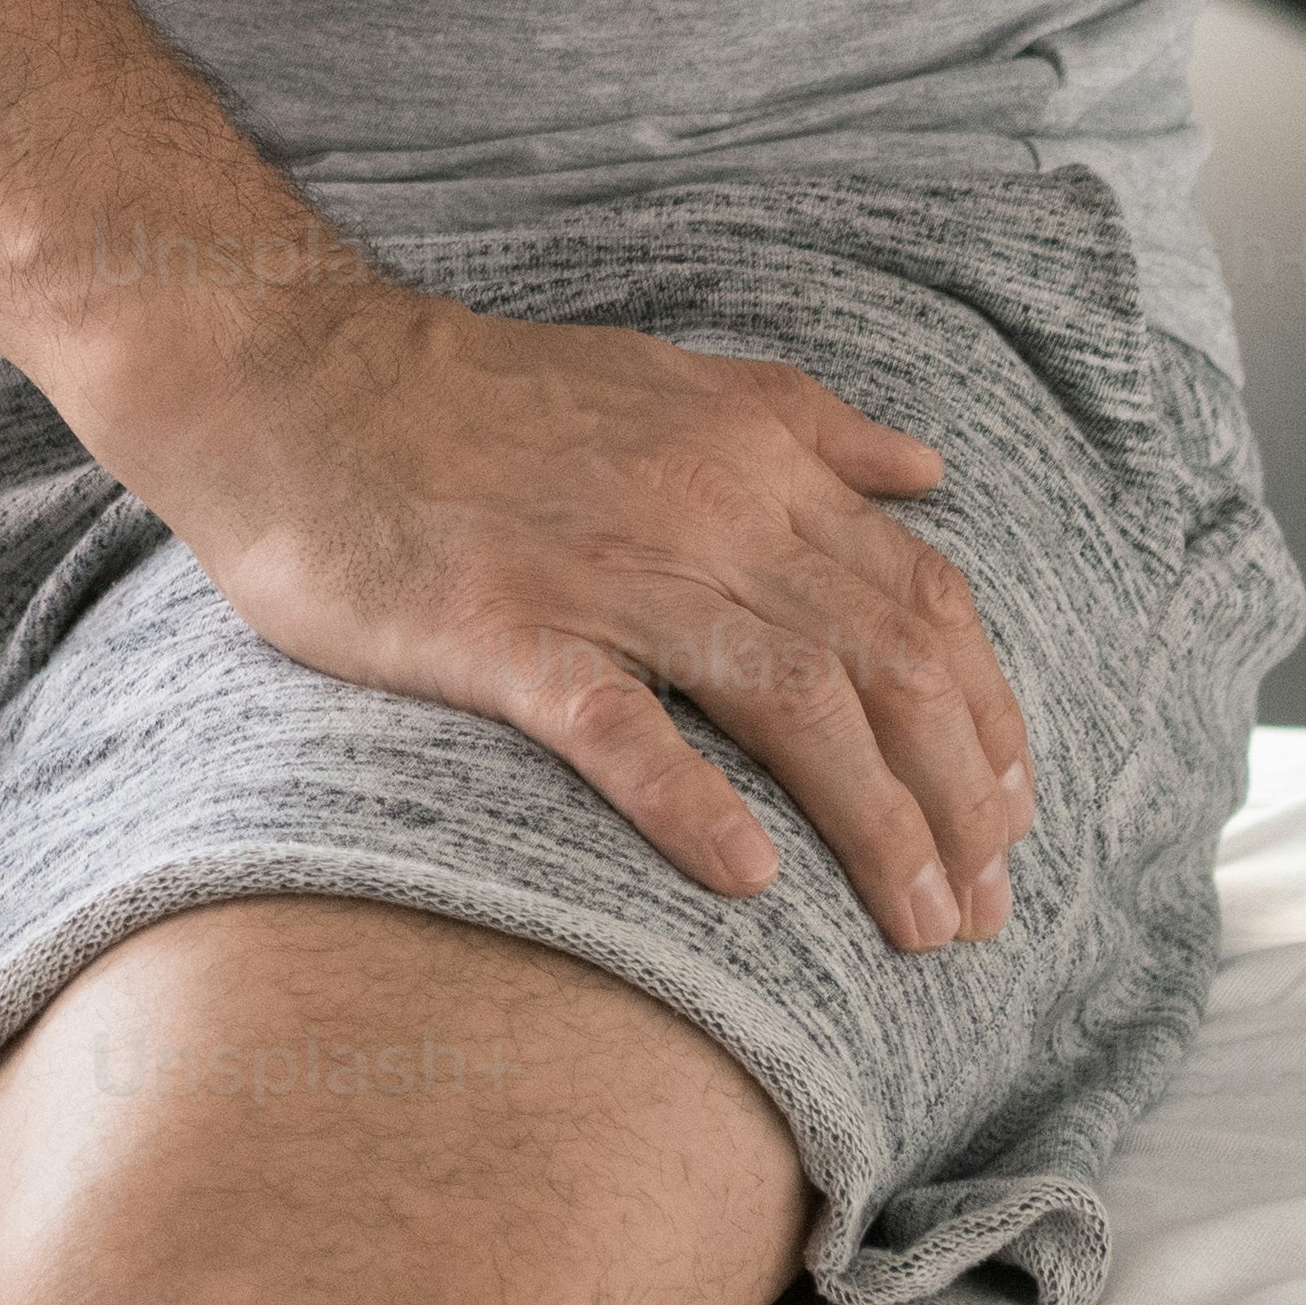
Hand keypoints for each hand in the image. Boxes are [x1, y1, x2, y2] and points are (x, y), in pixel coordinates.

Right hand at [71, 260, 1037, 942]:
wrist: (293, 380)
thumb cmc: (476, 398)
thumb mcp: (668, 376)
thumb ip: (806, 424)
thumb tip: (930, 474)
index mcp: (750, 460)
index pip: (921, 597)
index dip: (985, 715)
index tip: (1012, 818)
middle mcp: (703, 513)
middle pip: (883, 663)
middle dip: (958, 800)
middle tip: (987, 915)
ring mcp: (600, 573)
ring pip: (790, 701)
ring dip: (877, 825)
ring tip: (922, 928)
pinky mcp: (496, 632)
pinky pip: (616, 726)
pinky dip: (694, 803)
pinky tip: (752, 879)